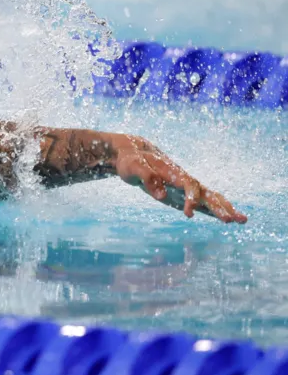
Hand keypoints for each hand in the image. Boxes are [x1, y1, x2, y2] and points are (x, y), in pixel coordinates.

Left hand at [112, 135, 245, 223]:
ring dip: (225, 208)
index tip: (189, 213)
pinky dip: (215, 209)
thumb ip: (147, 177)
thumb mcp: (133, 167)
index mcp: (172, 172)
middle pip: (205, 192)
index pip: (188, 185)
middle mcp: (183, 179)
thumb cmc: (131, 160)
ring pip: (209, 197)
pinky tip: (228, 219)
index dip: (192, 197)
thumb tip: (162, 195)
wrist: (133, 154)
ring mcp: (185, 187)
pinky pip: (203, 202)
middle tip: (232, 220)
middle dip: (219, 206)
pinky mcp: (183, 194)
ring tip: (243, 220)